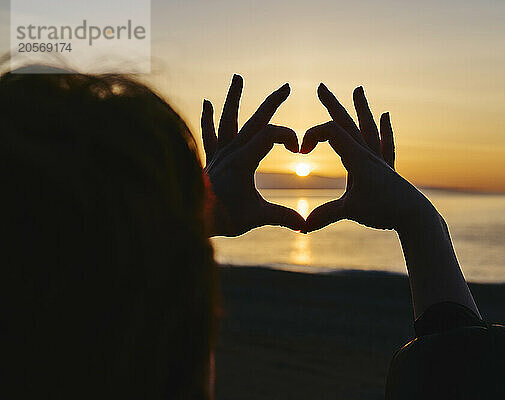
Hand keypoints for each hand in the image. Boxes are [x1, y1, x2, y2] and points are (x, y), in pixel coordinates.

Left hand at [202, 75, 304, 236]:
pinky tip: (207, 103)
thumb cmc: (223, 216)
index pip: (270, 134)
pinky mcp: (211, 158)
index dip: (288, 136)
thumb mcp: (257, 216)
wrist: (191, 217)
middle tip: (286, 86)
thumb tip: (304, 224)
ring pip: (228, 119)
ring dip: (233, 98)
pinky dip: (208, 119)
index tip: (298, 149)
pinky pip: (209, 134)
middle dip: (272, 102)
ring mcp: (220, 153)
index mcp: (244, 159)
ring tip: (237, 78)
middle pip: (255, 120)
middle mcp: (231, 151)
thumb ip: (282, 216)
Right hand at [301, 84, 434, 232]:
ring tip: (359, 89)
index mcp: (357, 158)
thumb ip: (325, 215)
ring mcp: (379, 159)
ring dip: (361, 108)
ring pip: (367, 128)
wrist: (415, 215)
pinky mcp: (387, 168)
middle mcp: (368, 153)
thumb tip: (302, 227)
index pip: (331, 132)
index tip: (300, 150)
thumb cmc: (385, 210)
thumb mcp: (350, 211)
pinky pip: (385, 144)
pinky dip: (384, 130)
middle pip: (348, 123)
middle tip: (321, 86)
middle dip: (333, 104)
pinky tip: (386, 117)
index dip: (312, 135)